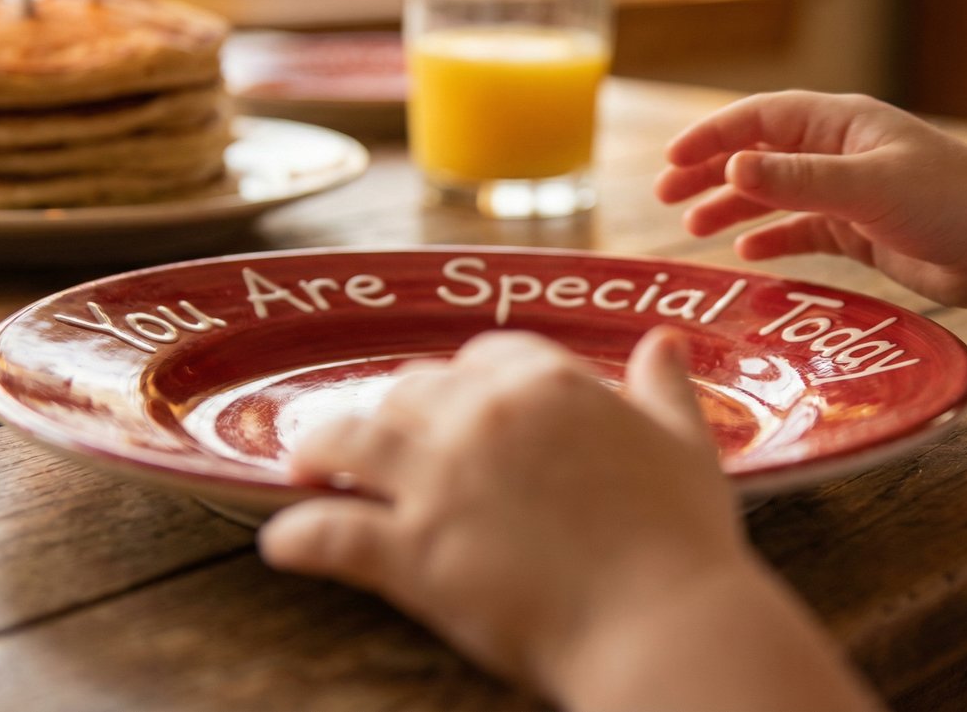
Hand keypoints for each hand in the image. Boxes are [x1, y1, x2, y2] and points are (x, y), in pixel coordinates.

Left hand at [258, 328, 750, 699]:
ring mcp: (440, 482)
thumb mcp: (686, 448)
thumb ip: (665, 390)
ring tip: (305, 461)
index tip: (458, 401)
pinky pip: (332, 534)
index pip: (485, 357)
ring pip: (354, 439)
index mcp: (549, 385)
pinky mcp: (412, 552)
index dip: (466, 379)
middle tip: (383, 436)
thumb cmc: (683, 541)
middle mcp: (483, 418)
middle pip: (412, 391)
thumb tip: (663, 341)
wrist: (663, 624)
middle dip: (395, 411)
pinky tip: (279, 546)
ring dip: (321, 446)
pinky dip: (298, 538)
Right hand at [655, 91, 966, 309]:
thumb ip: (797, 180)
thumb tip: (730, 165)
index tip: (670, 160)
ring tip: (692, 230)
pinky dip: (772, 239)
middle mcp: (841, 153)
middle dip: (709, 171)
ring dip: (733, 207)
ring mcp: (851, 192)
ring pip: (775, 194)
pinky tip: (745, 253)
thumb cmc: (952, 204)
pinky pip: (802, 231)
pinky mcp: (863, 232)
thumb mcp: (868, 188)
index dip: (712, 136)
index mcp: (842, 125)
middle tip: (664, 196)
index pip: (761, 119)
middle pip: (759, 154)